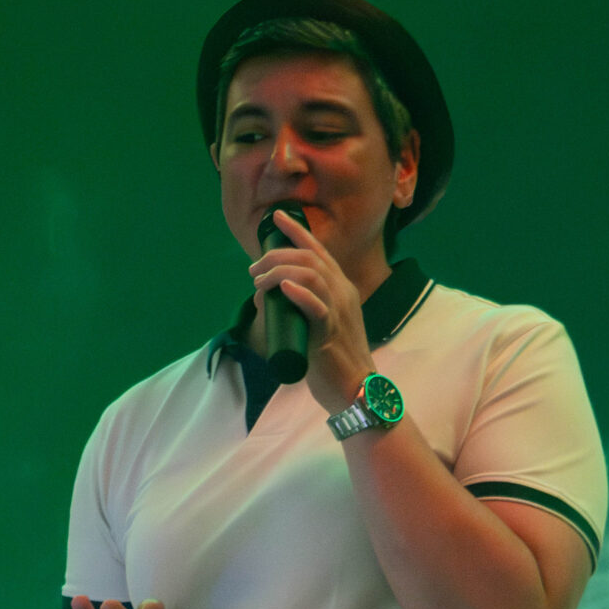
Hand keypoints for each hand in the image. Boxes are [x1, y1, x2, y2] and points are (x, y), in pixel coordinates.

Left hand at [249, 208, 374, 412]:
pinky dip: (299, 294)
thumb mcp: (318, 324)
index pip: (319, 251)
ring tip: (259, 281)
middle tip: (253, 270)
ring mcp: (338, 312)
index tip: (276, 219)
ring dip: (280, 271)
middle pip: (310, 258)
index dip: (297, 232)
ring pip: (313, 276)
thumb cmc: (333, 360)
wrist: (354, 389)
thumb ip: (299, 306)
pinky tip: (283, 287)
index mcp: (340, 288)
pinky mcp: (331, 334)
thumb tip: (267, 294)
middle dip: (277, 256)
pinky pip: (318, 308)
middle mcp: (342, 294)